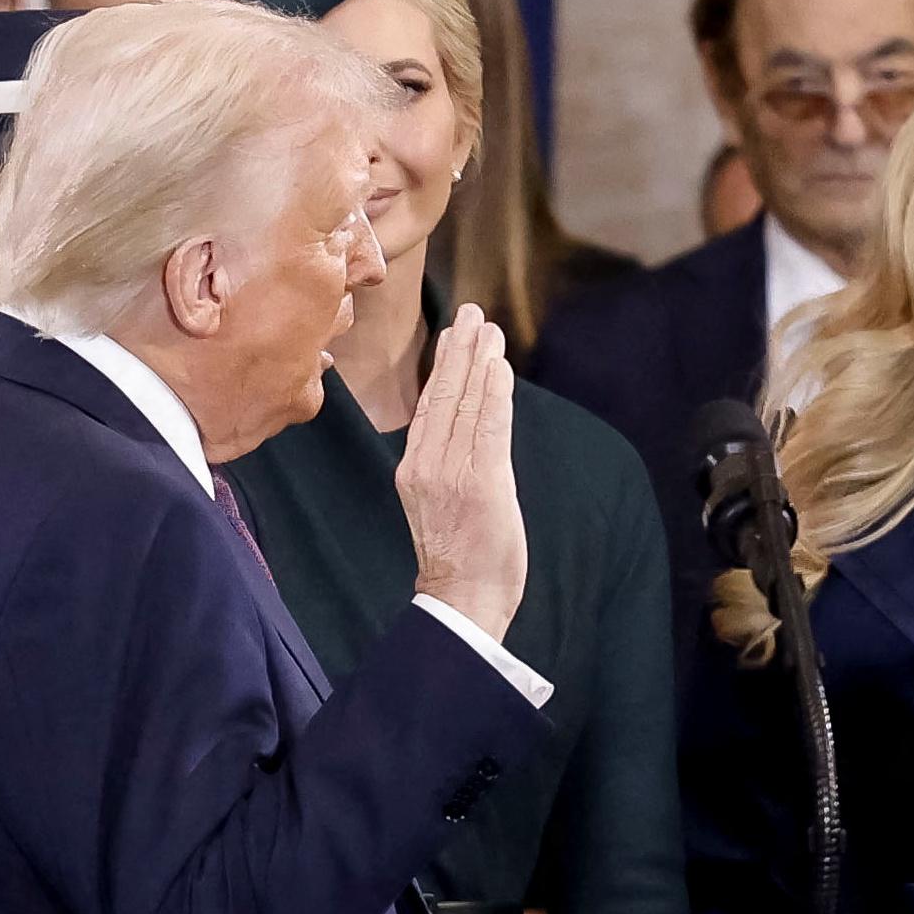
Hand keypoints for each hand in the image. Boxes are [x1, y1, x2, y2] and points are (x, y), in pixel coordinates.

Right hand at [396, 304, 527, 641]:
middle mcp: (426, 465)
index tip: (454, 333)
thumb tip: (468, 424)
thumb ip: (448, 463)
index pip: (429, 405)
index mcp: (413, 469)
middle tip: (472, 312)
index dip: (443, 365)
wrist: (462, 601)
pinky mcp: (483, 483)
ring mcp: (452, 473)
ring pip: (467, 403)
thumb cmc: (458, 557)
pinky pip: (489, 427)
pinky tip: (500, 366)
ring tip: (489, 329)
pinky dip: (495, 393)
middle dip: (460, 349)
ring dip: (480, 361)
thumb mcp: (439, 503)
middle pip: (444, 394)